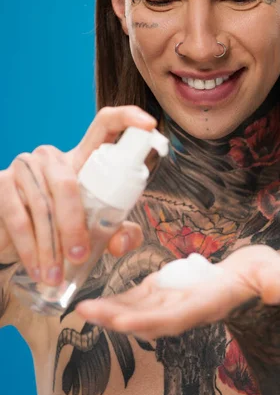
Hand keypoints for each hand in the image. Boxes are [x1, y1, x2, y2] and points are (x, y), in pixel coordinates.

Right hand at [0, 106, 155, 284]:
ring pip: (42, 205)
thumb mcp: (95, 229)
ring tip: (56, 275)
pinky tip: (38, 269)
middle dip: (75, 224)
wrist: (14, 234)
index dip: (128, 118)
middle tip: (81, 255)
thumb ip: (117, 232)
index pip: (106, 124)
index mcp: (84, 158)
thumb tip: (122, 240)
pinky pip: (19, 216)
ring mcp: (26, 165)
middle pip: (67, 182)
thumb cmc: (62, 224)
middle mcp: (54, 156)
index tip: (149, 124)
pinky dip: (29, 249)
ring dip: (50, 246)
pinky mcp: (2, 182)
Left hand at [76, 245, 279, 340]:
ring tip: (82, 307)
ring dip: (111, 310)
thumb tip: (276, 290)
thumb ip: (274, 281)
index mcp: (207, 304)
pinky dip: (119, 298)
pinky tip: (99, 298)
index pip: (174, 318)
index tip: (121, 321)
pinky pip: (140, 297)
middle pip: (147, 318)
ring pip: (138, 309)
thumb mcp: (274, 274)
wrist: (253, 282)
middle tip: (85, 311)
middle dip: (117, 317)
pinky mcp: (169, 290)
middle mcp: (186, 309)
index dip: (147, 319)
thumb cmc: (264, 278)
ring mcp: (175, 301)